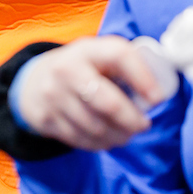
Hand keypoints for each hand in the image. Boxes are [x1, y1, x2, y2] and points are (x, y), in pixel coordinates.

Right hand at [18, 35, 165, 150]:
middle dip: (131, 119)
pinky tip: (107, 139)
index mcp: (87, 49)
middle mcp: (66, 69)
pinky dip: (99, 144)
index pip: (119, 56)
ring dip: (118, 136)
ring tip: (127, 134)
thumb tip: (158, 94)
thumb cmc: (83, 69)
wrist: (34, 80)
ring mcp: (53, 95)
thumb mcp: (99, 57)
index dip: (143, 78)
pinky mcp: (45, 119)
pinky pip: (80, 140)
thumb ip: (125, 68)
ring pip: (95, 127)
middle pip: (107, 102)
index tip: (158, 99)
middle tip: (144, 125)